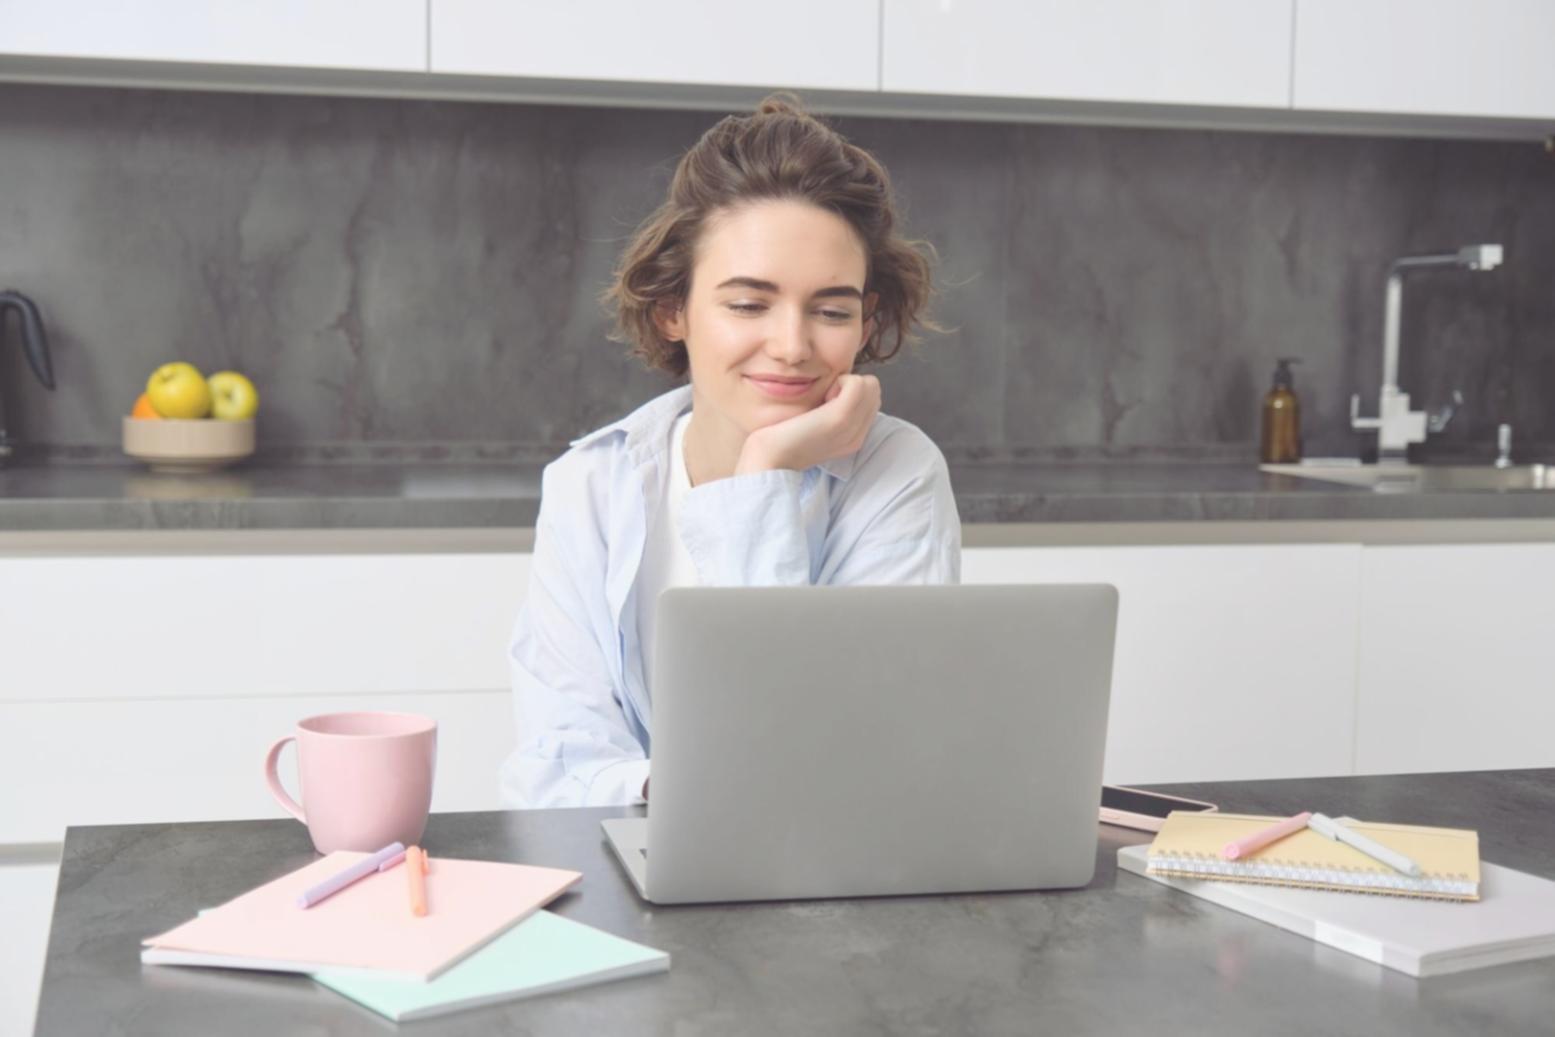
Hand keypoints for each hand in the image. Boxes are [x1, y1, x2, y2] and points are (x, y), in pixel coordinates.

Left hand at [735, 374, 880, 475]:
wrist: (768, 461)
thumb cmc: (781, 439)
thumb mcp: (813, 426)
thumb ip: (830, 411)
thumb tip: (836, 387)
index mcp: (853, 439)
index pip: (871, 400)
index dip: (849, 392)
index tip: (824, 403)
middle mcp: (857, 436)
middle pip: (874, 390)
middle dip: (850, 385)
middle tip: (823, 400)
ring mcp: (852, 428)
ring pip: (870, 385)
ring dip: (845, 382)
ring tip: (823, 399)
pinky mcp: (841, 418)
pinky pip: (859, 383)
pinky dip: (842, 380)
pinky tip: (823, 396)